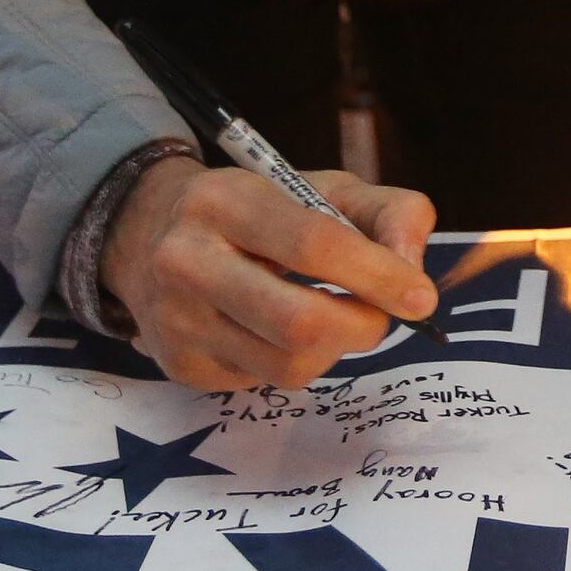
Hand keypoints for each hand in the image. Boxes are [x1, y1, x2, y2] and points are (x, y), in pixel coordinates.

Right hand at [104, 157, 437, 390]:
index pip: (313, 244)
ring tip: (332, 316)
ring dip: (334, 348)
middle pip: (299, 321)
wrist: (150, 237)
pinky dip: (297, 361)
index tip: (420, 296)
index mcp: (224, 200)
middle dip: (363, 325)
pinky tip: (284, 331)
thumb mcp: (321, 188)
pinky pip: (264, 382)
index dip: (377, 274)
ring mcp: (177, 319)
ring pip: (288, 363)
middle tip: (383, 317)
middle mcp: (187, 260)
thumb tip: (413, 270)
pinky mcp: (181, 364)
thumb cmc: (256, 212)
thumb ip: (386, 212)